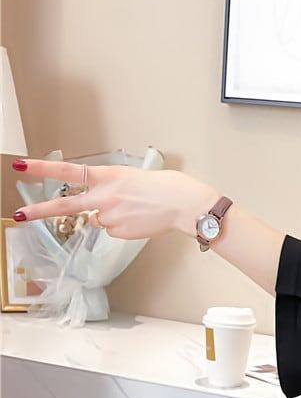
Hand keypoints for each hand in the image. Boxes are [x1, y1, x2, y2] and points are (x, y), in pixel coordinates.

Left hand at [10, 158, 220, 239]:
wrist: (184, 204)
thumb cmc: (166, 187)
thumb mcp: (132, 176)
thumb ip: (111, 186)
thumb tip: (101, 204)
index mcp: (107, 176)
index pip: (67, 172)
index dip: (42, 169)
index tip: (21, 166)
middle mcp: (104, 196)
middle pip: (66, 206)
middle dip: (40, 211)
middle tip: (21, 214)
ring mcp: (111, 216)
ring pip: (99, 220)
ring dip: (110, 216)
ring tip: (135, 210)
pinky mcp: (120, 232)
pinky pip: (114, 230)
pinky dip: (123, 227)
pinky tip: (139, 219)